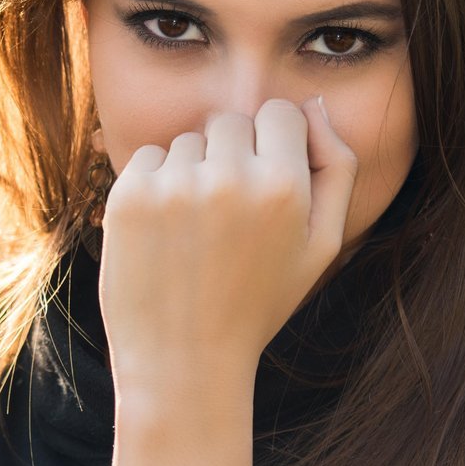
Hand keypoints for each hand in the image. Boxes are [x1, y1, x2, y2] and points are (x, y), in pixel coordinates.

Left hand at [97, 95, 358, 395]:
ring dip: (192, 172)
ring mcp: (174, 185)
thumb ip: (335, 168)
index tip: (265, 182)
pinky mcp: (129, 196)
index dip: (275, 144)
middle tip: (228, 216)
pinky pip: (149, 157)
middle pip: (231, 121)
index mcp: (284, 187)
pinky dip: (156, 184)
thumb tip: (314, 104)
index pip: (281, 112)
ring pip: (188, 141)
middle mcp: (229, 178)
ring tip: (196, 233)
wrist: (183, 360)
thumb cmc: (259, 303)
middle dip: (232, 156)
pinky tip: (166, 233)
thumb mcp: (320, 246)